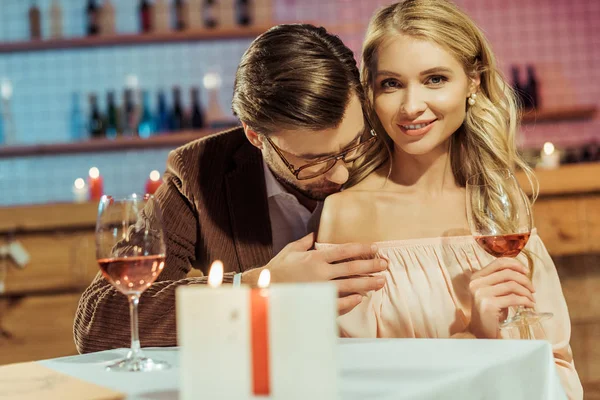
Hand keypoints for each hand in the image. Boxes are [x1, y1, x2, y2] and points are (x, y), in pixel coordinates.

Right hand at [242, 233, 386, 315]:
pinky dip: (351, 301)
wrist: (263, 289)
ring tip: (381, 282)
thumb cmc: (276, 269)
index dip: (361, 249)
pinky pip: (338, 302)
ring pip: (350, 285)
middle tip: (385, 264)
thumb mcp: (290, 251)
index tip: (375, 248)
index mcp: (316, 257)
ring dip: (367, 283)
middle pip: (352, 267)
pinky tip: (361, 299)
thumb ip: (304, 243)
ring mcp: (321, 289)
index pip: (344, 251)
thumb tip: (313, 234)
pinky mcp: (318, 302)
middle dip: (371, 265)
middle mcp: (321, 272)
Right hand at [468, 258, 535, 338]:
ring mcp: (481, 294)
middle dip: (525, 280)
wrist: (481, 333)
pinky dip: (526, 301)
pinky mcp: (489, 305)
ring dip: (526, 292)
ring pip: (512, 285)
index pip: (498, 263)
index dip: (515, 264)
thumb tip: (522, 271)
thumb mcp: (493, 293)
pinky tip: (529, 305)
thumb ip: (501, 281)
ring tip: (531, 299)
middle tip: (532, 289)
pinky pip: (514, 298)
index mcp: (476, 278)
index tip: (526, 271)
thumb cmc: (491, 312)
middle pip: (507, 273)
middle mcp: (476, 284)